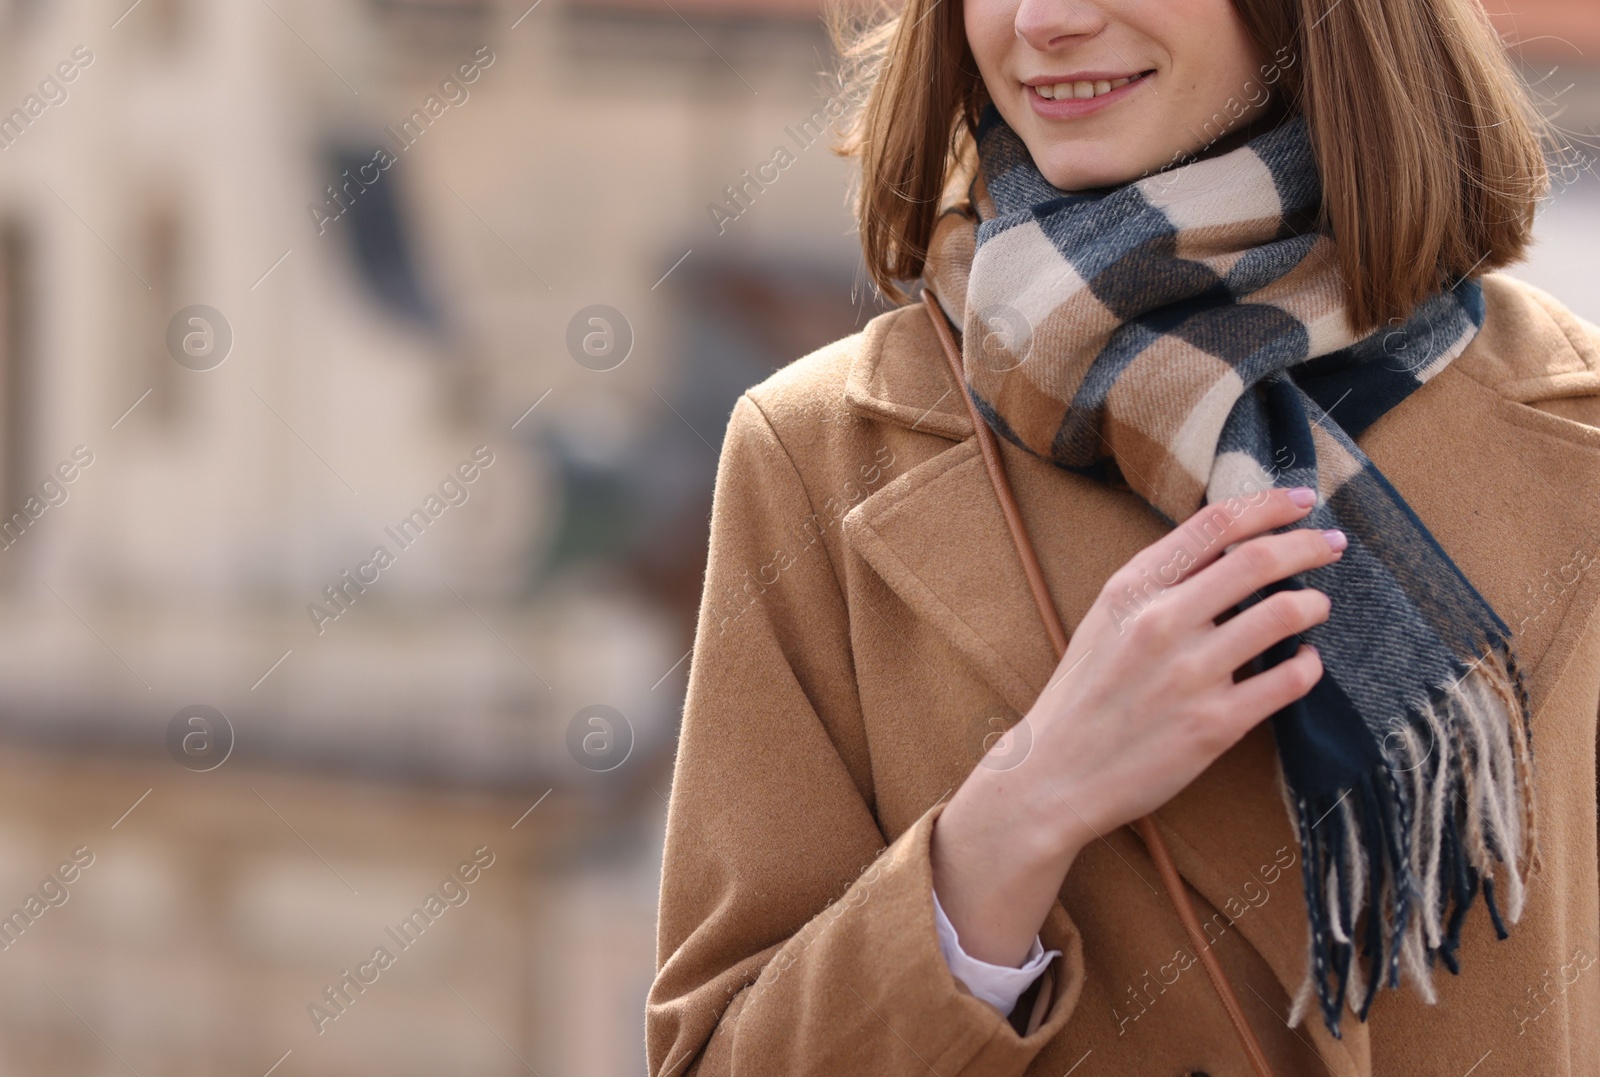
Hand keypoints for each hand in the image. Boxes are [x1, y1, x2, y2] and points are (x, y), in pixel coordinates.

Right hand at [931, 485, 1339, 966]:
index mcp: (1132, 589)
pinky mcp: (1214, 725)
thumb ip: (1158, 582)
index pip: (1214, 524)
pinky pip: (1287, 681)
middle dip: (1308, 545)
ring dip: (1313, 604)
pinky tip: (1305, 662)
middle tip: (1333, 545)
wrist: (1054, 774)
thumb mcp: (1104, 620)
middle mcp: (1162, 622)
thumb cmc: (1083, 694)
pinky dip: (1309, 665)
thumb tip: (1227, 546)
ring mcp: (1190, 674)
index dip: (1269, 505)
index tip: (1302, 500)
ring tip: (1317, 606)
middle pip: (1258, 560)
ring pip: (1283, 615)